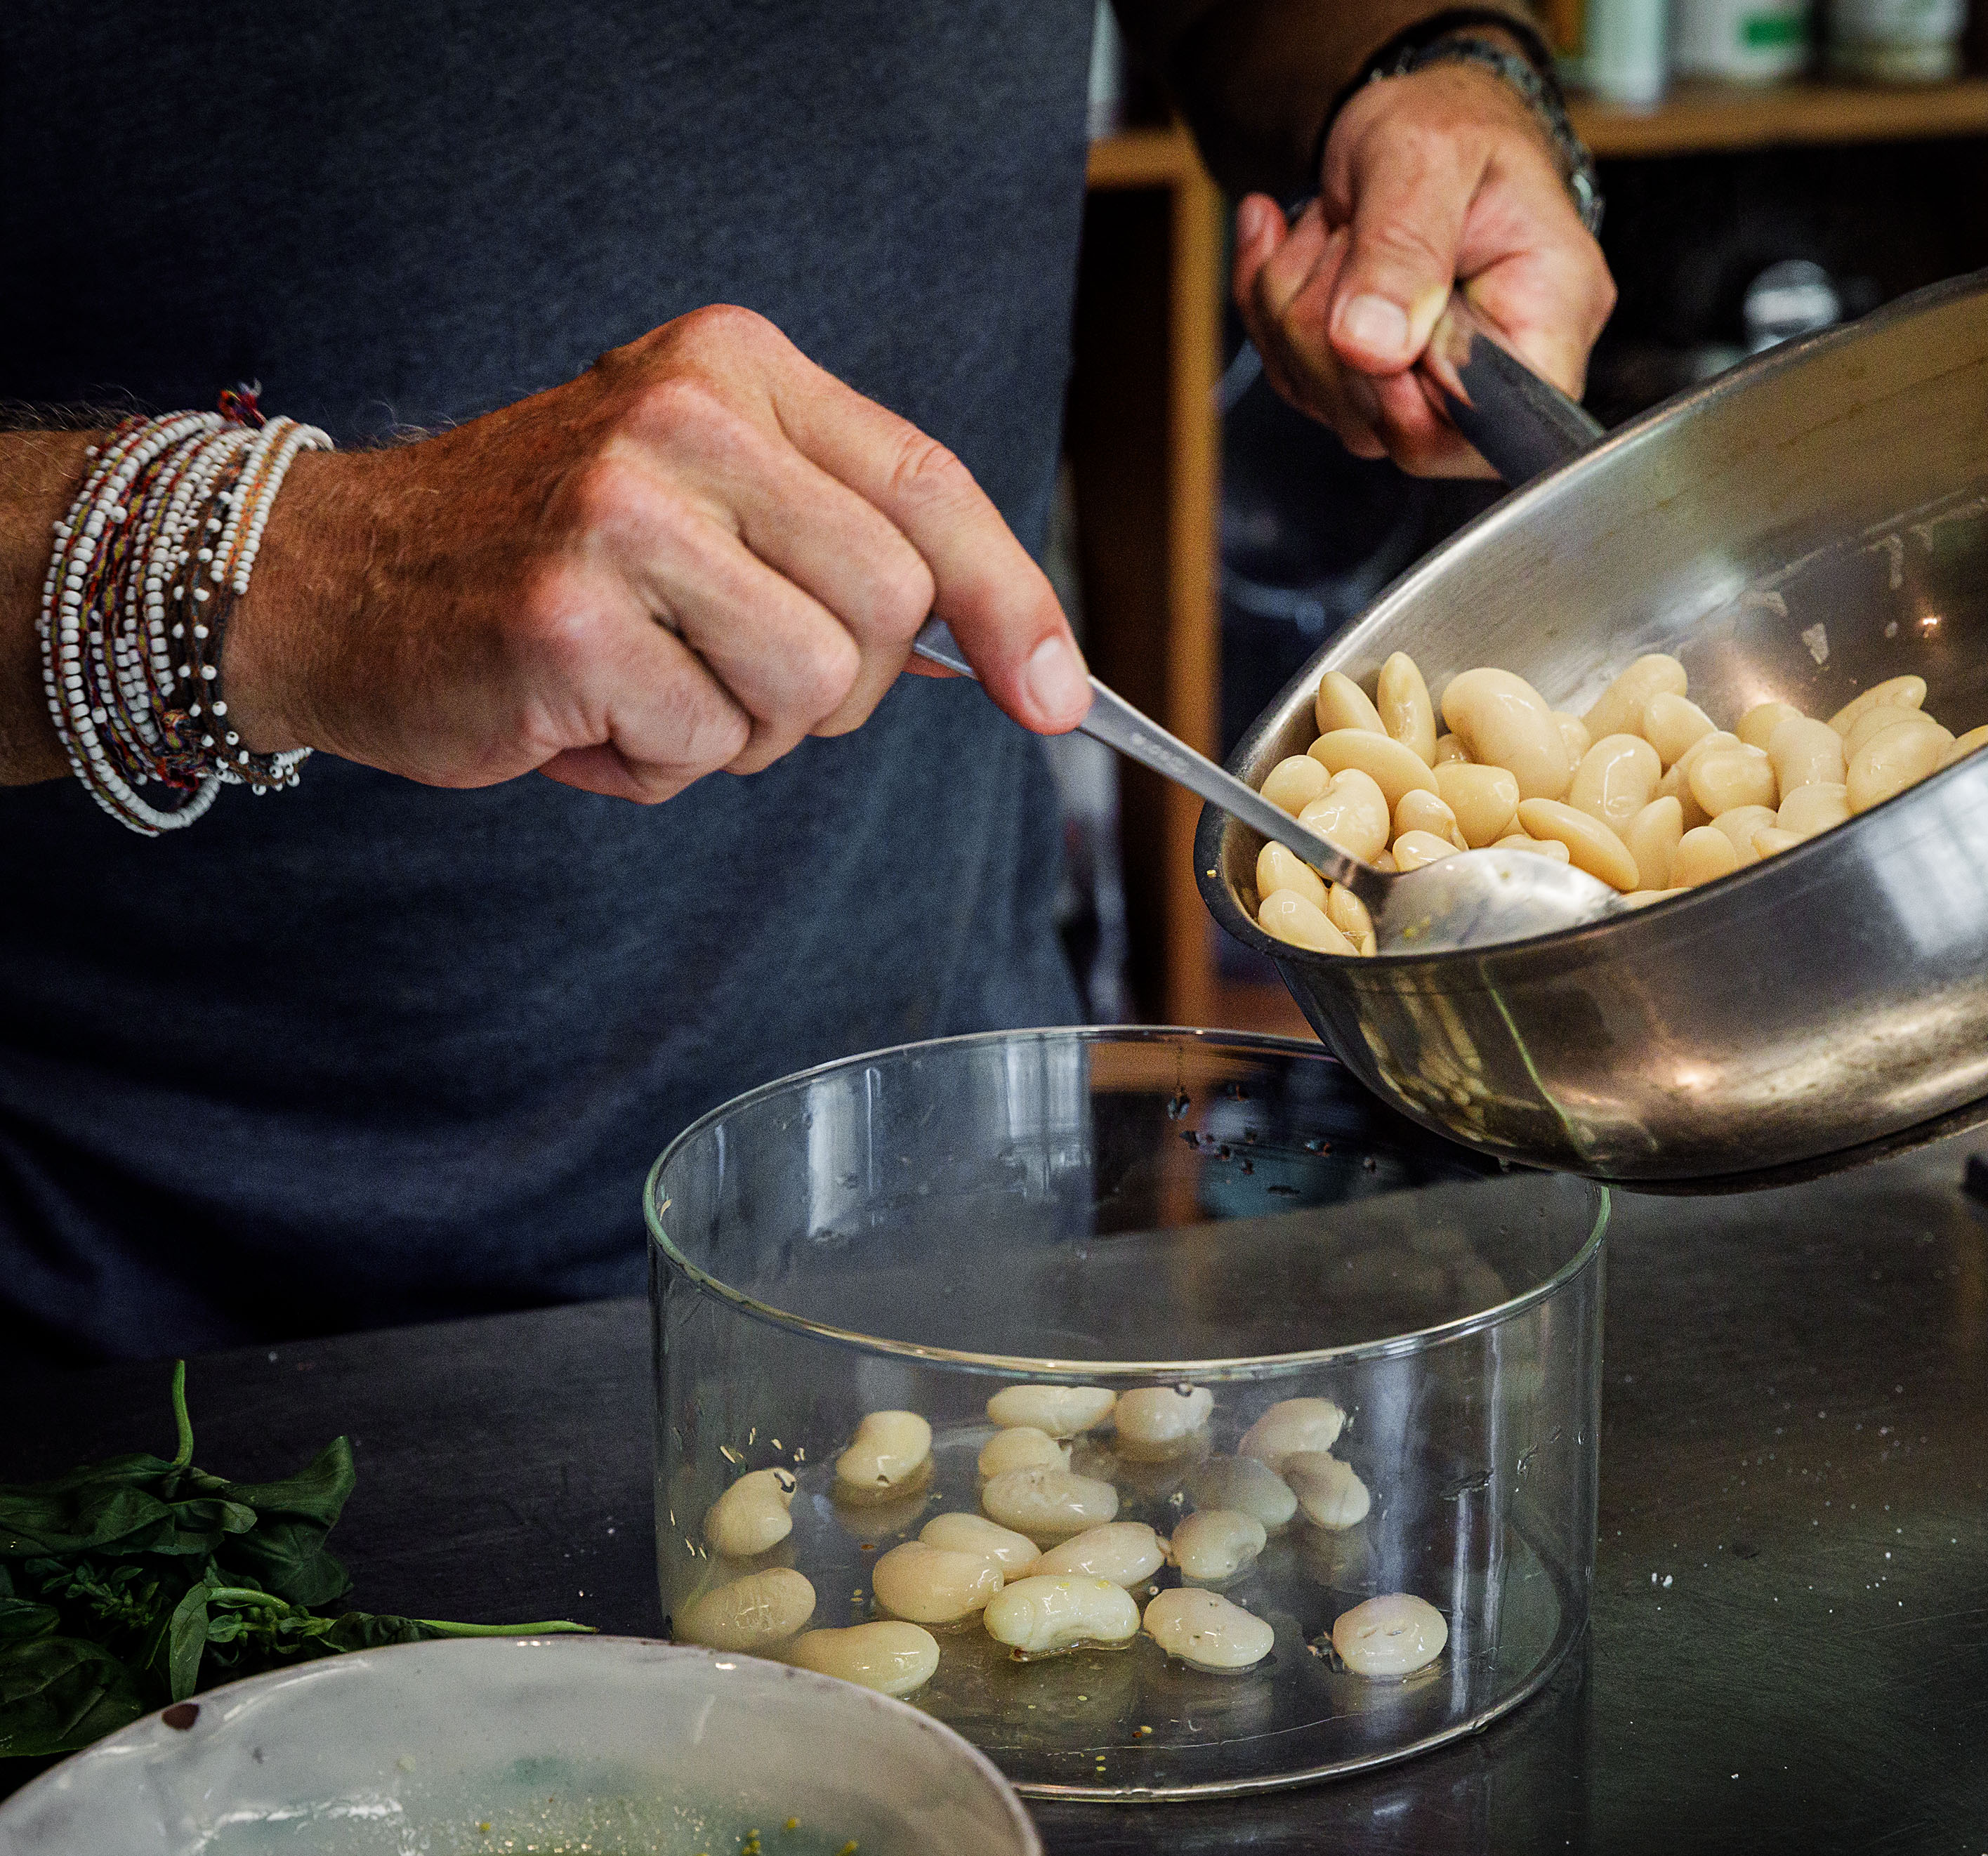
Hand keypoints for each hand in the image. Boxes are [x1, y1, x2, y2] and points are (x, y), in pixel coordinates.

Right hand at [225, 305, 1089, 802]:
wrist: (334, 579)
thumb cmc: (548, 553)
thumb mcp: (704, 491)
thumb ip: (842, 538)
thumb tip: (1011, 656)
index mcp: (735, 368)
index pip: (930, 490)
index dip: (1013, 605)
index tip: (1057, 699)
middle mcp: (683, 417)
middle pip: (888, 607)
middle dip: (839, 686)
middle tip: (735, 675)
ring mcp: (618, 511)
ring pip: (809, 689)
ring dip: (744, 732)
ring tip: (649, 687)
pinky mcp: (564, 619)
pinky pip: (704, 745)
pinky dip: (657, 765)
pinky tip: (584, 714)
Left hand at [1230, 56, 1614, 477]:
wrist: (1422, 110)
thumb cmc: (1451, 121)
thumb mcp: (1425, 155)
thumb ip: (1401, 248)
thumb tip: (1373, 348)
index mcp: (1550, 312)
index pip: (1495, 430)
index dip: (1415, 411)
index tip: (1367, 339)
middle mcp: (1501, 363)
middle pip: (1399, 430)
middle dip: (1331, 335)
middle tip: (1341, 236)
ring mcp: (1434, 379)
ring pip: (1338, 409)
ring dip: (1296, 314)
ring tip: (1328, 228)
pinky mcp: (1380, 377)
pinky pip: (1302, 381)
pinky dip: (1275, 309)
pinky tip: (1295, 242)